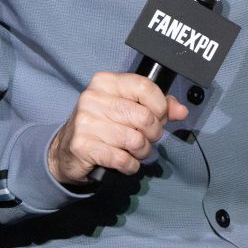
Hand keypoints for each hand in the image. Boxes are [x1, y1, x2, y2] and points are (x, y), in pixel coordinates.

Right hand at [47, 72, 189, 184]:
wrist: (66, 150)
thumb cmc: (103, 125)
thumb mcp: (127, 108)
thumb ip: (157, 107)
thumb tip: (181, 111)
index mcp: (105, 82)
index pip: (145, 87)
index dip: (160, 106)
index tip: (159, 117)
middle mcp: (93, 98)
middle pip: (144, 117)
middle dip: (153, 133)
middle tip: (147, 138)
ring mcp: (85, 122)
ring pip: (135, 140)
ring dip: (142, 151)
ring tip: (135, 151)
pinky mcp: (82, 146)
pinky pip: (123, 159)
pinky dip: (131, 165)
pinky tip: (126, 162)